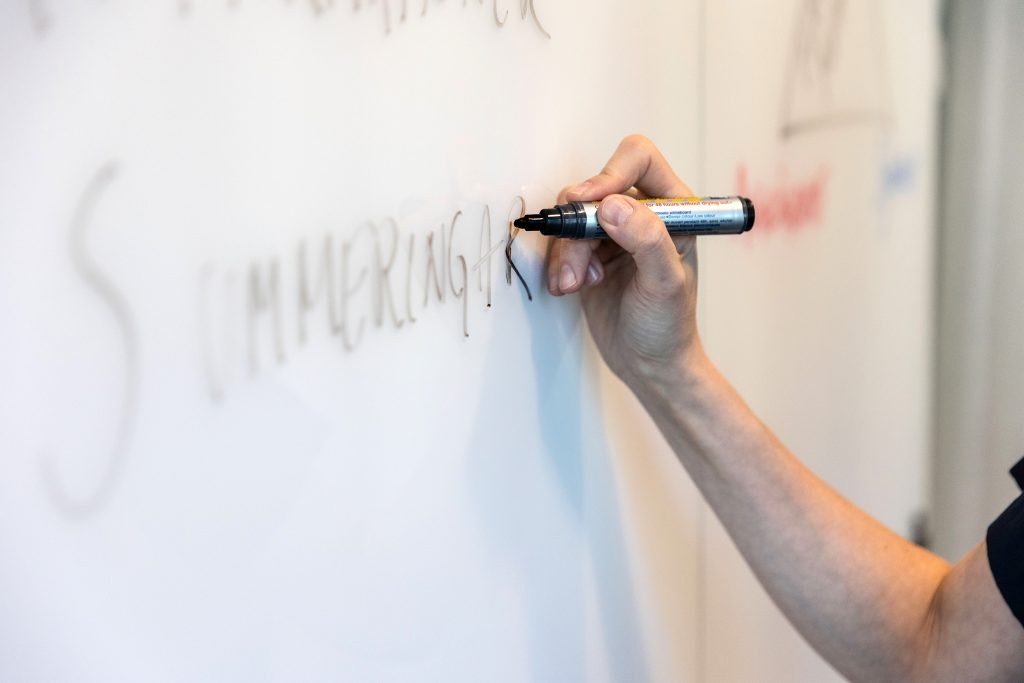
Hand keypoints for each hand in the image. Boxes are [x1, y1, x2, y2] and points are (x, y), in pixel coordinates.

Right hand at [545, 135, 705, 387]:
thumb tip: (612, 204)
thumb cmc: (669, 326)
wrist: (649, 366)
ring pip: (572, 218)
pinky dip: (558, 264)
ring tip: (574, 286)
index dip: (609, 172)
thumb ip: (647, 240)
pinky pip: (560, 243)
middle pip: (594, 189)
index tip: (588, 203)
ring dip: (566, 252)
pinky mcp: (588, 254)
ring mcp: (612, 233)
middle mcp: (642, 212)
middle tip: (578, 265)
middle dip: (579, 226)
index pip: (638, 160)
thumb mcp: (665, 283)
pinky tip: (568, 289)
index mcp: (674, 208)